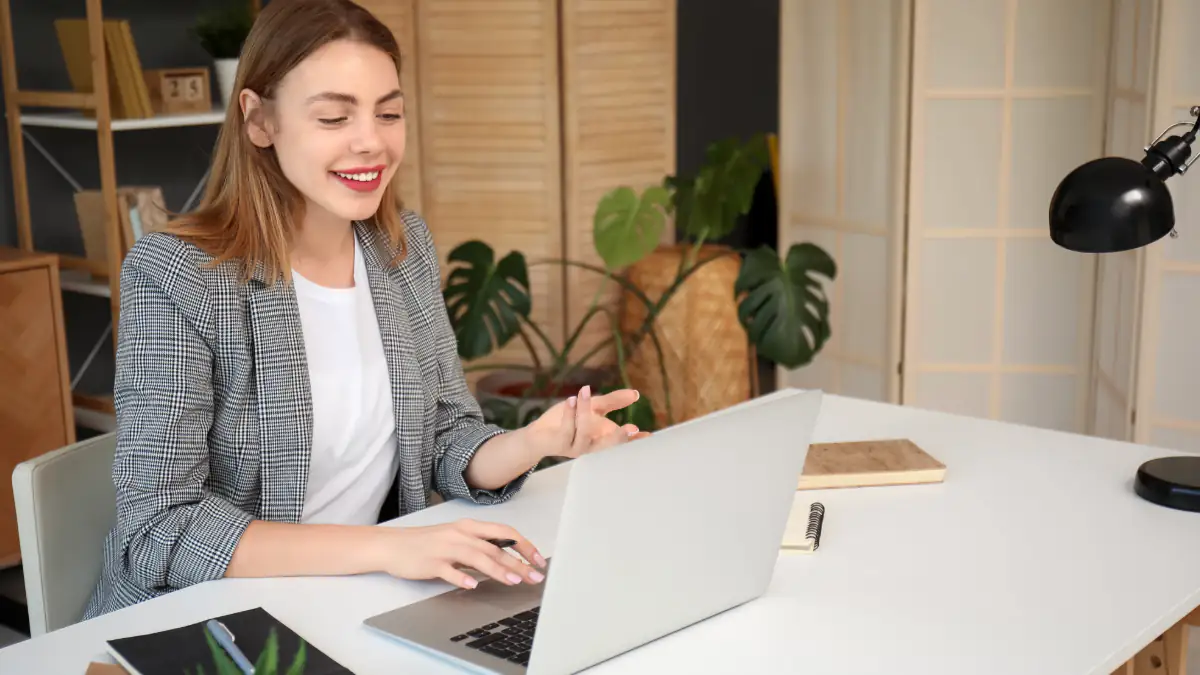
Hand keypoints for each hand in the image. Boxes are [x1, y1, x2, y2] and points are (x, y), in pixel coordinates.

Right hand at [378, 518, 546, 589]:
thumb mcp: (456, 538)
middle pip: (494, 548)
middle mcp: (460, 535)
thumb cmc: (426, 543)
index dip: (524, 545)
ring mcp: (445, 548)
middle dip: (518, 562)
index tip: (538, 559)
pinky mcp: (430, 563)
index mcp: (468, 527)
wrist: (393, 546)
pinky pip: (449, 571)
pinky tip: (472, 586)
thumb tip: (506, 558)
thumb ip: (480, 546)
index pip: (503, 532)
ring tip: (514, 580)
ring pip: (477, 557)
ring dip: (497, 569)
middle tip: (535, 575)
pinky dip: (461, 578)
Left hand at [521, 385, 650, 461]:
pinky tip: (572, 399)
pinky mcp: (559, 444)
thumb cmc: (569, 420)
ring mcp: (575, 447)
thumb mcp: (594, 407)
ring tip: (585, 391)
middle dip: (619, 438)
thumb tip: (635, 394)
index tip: (649, 436)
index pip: (622, 442)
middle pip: (607, 447)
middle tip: (632, 429)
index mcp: (602, 439)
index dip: (635, 441)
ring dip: (585, 411)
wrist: (540, 433)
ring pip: (584, 433)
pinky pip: (566, 430)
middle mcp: (591, 447)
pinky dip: (569, 414)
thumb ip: (613, 401)